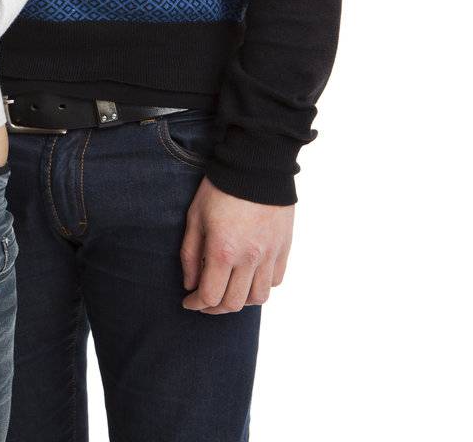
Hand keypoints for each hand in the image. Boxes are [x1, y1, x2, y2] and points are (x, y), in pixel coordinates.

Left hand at [179, 177, 293, 312]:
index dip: (196, 304)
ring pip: (258, 298)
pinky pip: (275, 280)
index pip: (210, 296)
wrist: (255, 164)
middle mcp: (248, 258)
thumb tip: (190, 283)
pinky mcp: (283, 247)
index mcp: (222, 250)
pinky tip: (250, 277)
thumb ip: (190, 253)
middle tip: (205, 300)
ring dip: (241, 300)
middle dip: (215, 308)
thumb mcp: (195, 216)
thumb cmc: (220, 188)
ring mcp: (269, 254)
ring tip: (229, 290)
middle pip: (234, 304)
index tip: (189, 302)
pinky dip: (262, 285)